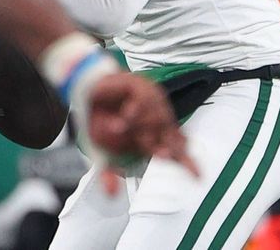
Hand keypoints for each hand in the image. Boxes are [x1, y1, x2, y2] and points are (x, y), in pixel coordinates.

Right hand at [84, 74, 196, 192]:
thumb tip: (111, 193)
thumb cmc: (98, 121)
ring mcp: (151, 100)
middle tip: (161, 155)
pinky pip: (144, 99)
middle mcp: (157, 118)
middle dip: (165, 147)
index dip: (186, 162)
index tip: (197, 176)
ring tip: (121, 128)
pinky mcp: (139, 85)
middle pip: (171, 136)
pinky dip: (136, 109)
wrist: (83, 92)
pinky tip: (127, 116)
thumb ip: (107, 172)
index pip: (175, 149)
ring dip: (141, 127)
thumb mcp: (101, 151)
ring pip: (158, 120)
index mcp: (152, 135)